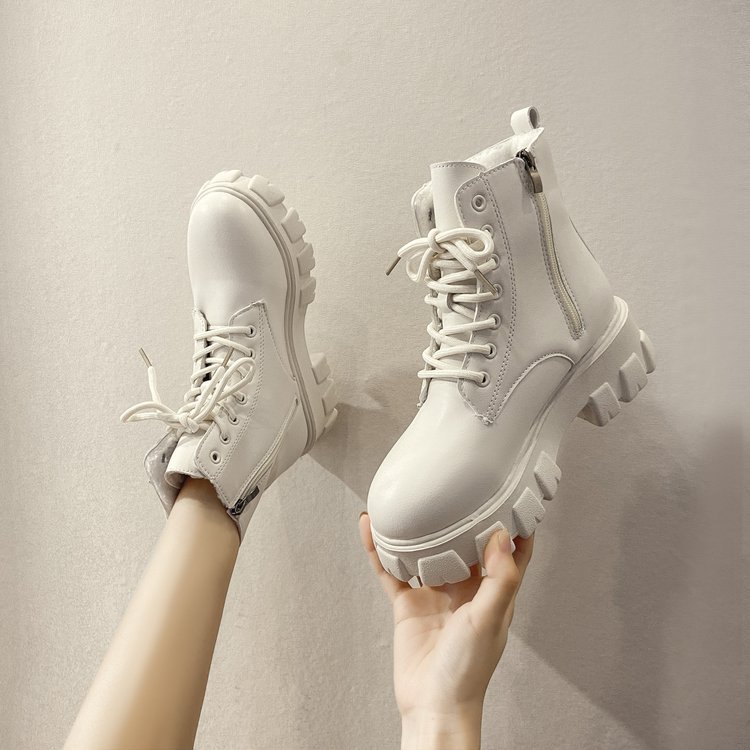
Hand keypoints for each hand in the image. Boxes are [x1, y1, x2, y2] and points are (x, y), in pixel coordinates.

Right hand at [359, 514, 532, 749]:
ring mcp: (435, 594)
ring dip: (417, 529)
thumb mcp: (490, 620)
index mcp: (493, 592)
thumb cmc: (468, 671)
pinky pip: (392, 570)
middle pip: (464, 544)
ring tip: (410, 499)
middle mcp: (466, 589)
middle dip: (462, 517)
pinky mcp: (408, 604)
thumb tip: (503, 536)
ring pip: (425, 552)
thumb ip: (500, 579)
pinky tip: (370, 529)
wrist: (432, 704)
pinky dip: (380, 550)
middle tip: (455, 485)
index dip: (514, 524)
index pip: (510, 552)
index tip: (511, 492)